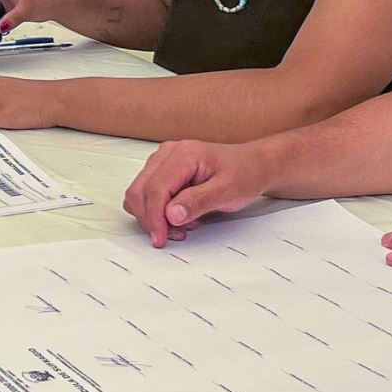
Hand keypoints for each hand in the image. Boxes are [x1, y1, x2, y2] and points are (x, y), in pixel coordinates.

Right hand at [122, 140, 272, 246]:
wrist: (252, 165)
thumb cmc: (244, 173)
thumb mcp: (227, 191)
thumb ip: (198, 202)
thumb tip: (171, 215)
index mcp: (183, 154)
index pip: (155, 188)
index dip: (154, 217)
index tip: (160, 238)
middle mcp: (168, 154)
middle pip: (140, 190)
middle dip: (151, 218)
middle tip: (173, 235)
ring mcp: (163, 161)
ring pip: (139, 193)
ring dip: (153, 216)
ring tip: (180, 226)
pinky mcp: (163, 170)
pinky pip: (147, 193)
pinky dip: (156, 211)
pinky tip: (177, 216)